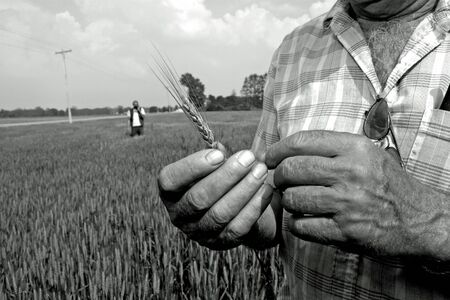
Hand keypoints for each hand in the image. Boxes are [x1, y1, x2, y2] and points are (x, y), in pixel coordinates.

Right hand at [158, 144, 273, 249]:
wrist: (242, 207)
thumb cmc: (223, 178)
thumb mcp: (215, 165)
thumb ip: (215, 156)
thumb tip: (217, 147)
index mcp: (171, 192)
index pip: (170, 180)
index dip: (192, 166)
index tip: (219, 154)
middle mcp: (179, 215)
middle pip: (198, 198)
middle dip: (226, 176)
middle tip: (248, 157)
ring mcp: (199, 233)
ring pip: (219, 214)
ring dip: (243, 189)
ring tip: (261, 170)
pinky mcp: (221, 243)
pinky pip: (237, 228)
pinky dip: (254, 207)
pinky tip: (267, 189)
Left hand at [265, 130, 444, 257]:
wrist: (420, 220)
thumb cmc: (388, 184)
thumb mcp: (370, 154)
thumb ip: (335, 147)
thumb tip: (291, 147)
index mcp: (355, 149)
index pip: (303, 141)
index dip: (279, 149)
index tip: (269, 157)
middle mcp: (351, 173)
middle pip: (292, 169)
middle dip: (278, 175)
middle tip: (279, 180)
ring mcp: (347, 204)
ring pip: (293, 198)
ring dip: (288, 201)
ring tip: (295, 200)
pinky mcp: (345, 231)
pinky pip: (302, 226)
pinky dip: (296, 224)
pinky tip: (304, 220)